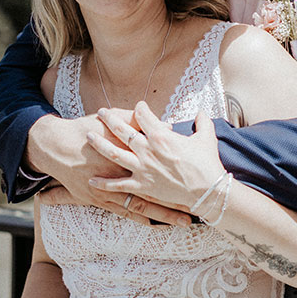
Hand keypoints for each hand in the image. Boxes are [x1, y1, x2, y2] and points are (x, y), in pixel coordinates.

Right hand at [26, 113, 191, 225]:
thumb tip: (168, 125)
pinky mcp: (100, 198)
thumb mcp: (113, 119)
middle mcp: (122, 172)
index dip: (179, 170)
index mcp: (129, 151)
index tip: (200, 176)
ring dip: (164, 214)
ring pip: (144, 204)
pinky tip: (154, 225)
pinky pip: (123, 211)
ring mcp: (112, 187)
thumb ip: (140, 121)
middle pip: (156, 188)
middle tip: (198, 209)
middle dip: (177, 199)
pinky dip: (139, 219)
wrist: (57, 146)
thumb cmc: (86, 129)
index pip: (159, 162)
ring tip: (184, 222)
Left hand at [87, 102, 225, 211]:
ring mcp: (142, 168)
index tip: (138, 106)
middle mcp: (147, 149)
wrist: (207, 191)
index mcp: (161, 135)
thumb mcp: (207, 138)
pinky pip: (118, 185)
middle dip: (110, 119)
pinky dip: (104, 183)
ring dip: (99, 144)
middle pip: (122, 130)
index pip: (143, 114)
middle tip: (101, 112)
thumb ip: (203, 122)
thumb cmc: (207, 164)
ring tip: (89, 136)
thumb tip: (201, 112)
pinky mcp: (142, 186)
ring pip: (114, 153)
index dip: (140, 108)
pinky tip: (91, 179)